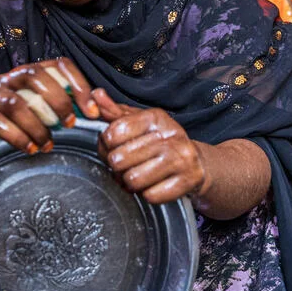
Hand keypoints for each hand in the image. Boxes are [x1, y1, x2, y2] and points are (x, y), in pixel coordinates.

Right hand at [0, 57, 100, 153]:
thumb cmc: (19, 130)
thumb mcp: (43, 114)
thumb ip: (65, 108)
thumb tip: (97, 108)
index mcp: (28, 74)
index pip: (59, 65)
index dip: (78, 84)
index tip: (92, 112)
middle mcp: (8, 79)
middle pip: (34, 74)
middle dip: (57, 101)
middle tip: (69, 125)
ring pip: (16, 102)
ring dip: (37, 126)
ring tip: (48, 145)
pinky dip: (18, 137)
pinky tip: (31, 150)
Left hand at [93, 88, 208, 203]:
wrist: (196, 163)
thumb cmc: (160, 142)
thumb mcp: (138, 122)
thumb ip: (114, 112)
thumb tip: (96, 95)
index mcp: (155, 117)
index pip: (113, 133)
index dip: (105, 146)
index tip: (112, 147)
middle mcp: (170, 135)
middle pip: (119, 159)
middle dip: (116, 167)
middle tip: (124, 166)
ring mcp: (181, 158)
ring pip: (133, 179)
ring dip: (130, 183)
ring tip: (138, 175)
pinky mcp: (187, 180)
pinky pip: (151, 196)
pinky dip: (147, 194)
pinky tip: (153, 184)